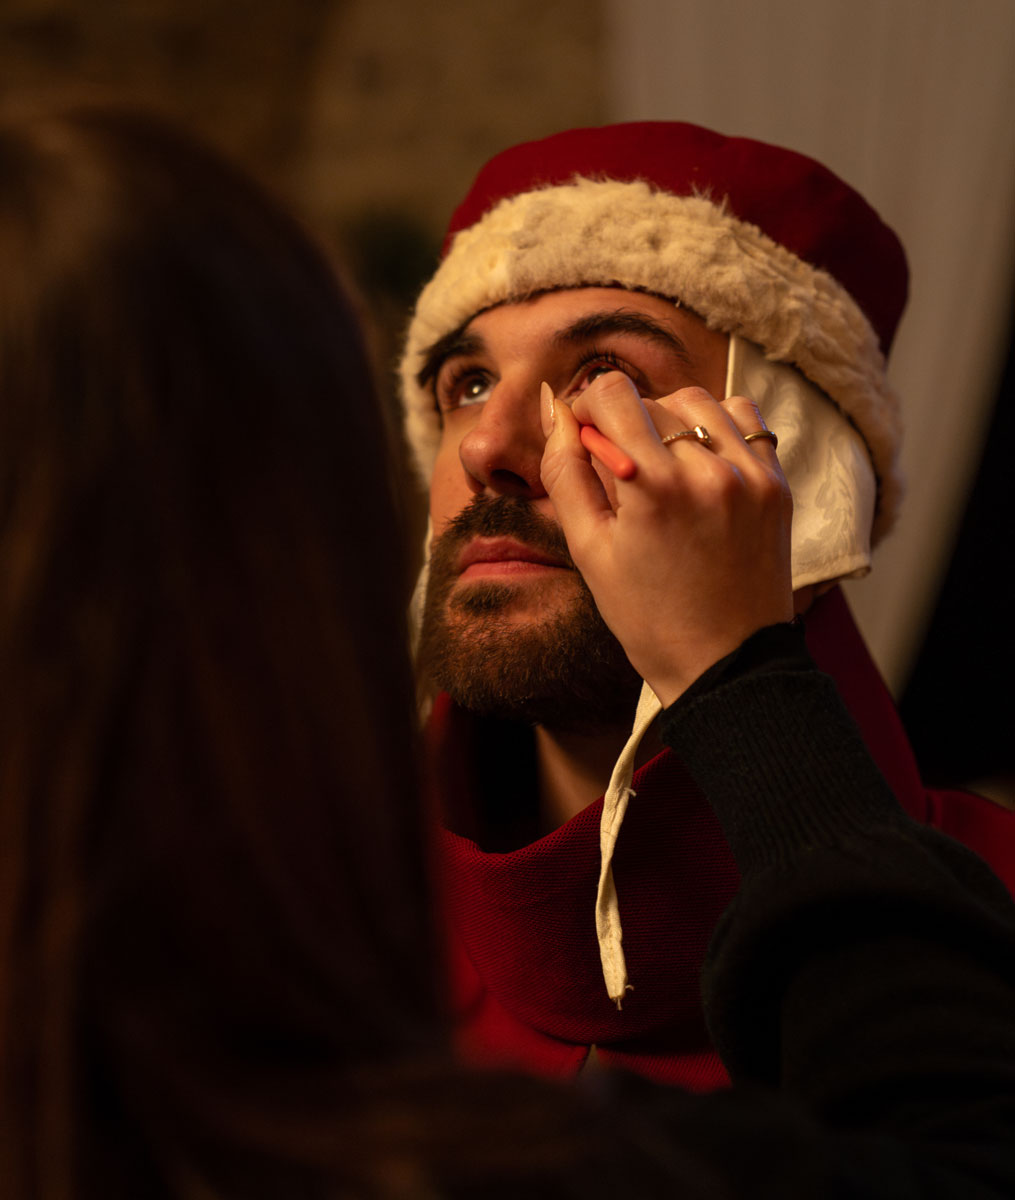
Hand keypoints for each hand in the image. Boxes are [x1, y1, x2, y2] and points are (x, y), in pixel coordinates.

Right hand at [539, 371, 792, 706]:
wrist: (726, 664)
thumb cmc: (648, 617)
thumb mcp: (588, 549)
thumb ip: (564, 472)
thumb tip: (554, 408)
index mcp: (653, 486)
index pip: (612, 392)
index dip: (586, 407)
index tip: (583, 437)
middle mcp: (707, 470)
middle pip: (651, 399)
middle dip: (624, 424)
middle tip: (619, 474)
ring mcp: (750, 474)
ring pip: (697, 402)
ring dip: (668, 420)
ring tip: (659, 467)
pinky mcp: (776, 484)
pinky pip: (743, 420)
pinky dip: (715, 427)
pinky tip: (699, 463)